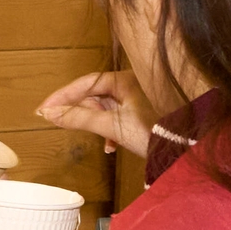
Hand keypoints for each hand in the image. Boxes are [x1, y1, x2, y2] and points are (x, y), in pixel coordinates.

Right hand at [36, 70, 158, 159]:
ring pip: (107, 107)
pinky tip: (111, 146)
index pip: (86, 83)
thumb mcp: (112, 126)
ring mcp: (139, 99)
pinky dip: (110, 130)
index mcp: (125, 80)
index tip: (45, 108)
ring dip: (96, 123)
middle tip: (60, 123)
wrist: (186, 149)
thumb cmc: (153, 131)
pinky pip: (119, 117)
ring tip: (94, 138)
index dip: (63, 96)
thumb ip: (80, 118)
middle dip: (80, 112)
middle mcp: (133, 84)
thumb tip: (50, 114)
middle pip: (95, 95)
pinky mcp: (143, 114)